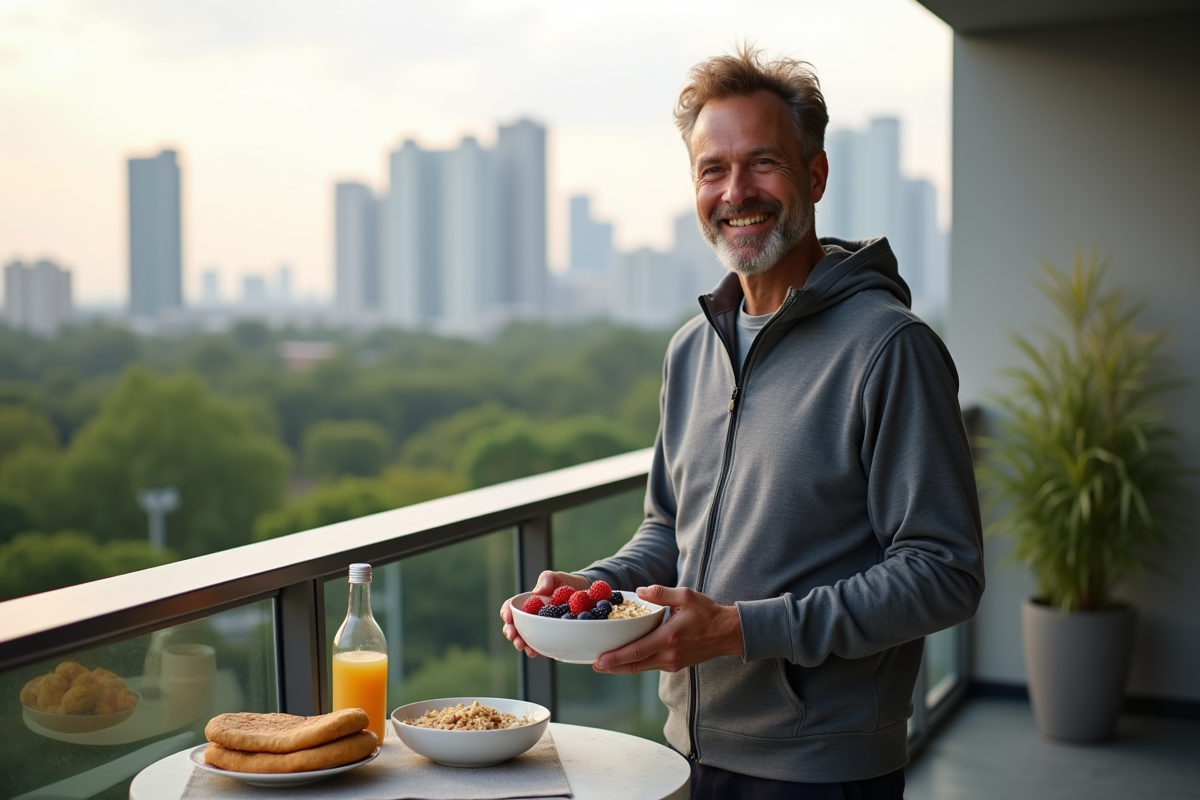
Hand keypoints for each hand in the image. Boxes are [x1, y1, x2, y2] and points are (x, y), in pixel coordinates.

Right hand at [500, 571, 589, 656]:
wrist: (583, 593)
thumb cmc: (564, 583)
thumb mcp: (554, 577)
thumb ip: (545, 580)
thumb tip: (536, 592)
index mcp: (526, 602)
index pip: (510, 607)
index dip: (506, 613)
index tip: (508, 618)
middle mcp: (529, 617)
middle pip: (513, 626)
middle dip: (511, 632)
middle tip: (514, 637)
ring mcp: (538, 628)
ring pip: (523, 638)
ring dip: (521, 643)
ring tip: (523, 647)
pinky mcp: (548, 636)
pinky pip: (539, 644)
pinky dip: (535, 649)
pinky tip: (535, 652)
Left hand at [593, 585, 743, 673]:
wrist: (728, 633)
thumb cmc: (707, 613)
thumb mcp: (686, 596)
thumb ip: (661, 593)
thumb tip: (639, 591)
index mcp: (669, 637)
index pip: (638, 651)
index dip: (616, 657)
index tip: (600, 660)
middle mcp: (669, 655)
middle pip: (635, 665)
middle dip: (613, 667)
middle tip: (594, 665)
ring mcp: (672, 663)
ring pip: (641, 668)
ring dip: (622, 668)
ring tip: (604, 665)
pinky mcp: (674, 665)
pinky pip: (650, 666)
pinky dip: (635, 664)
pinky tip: (625, 659)